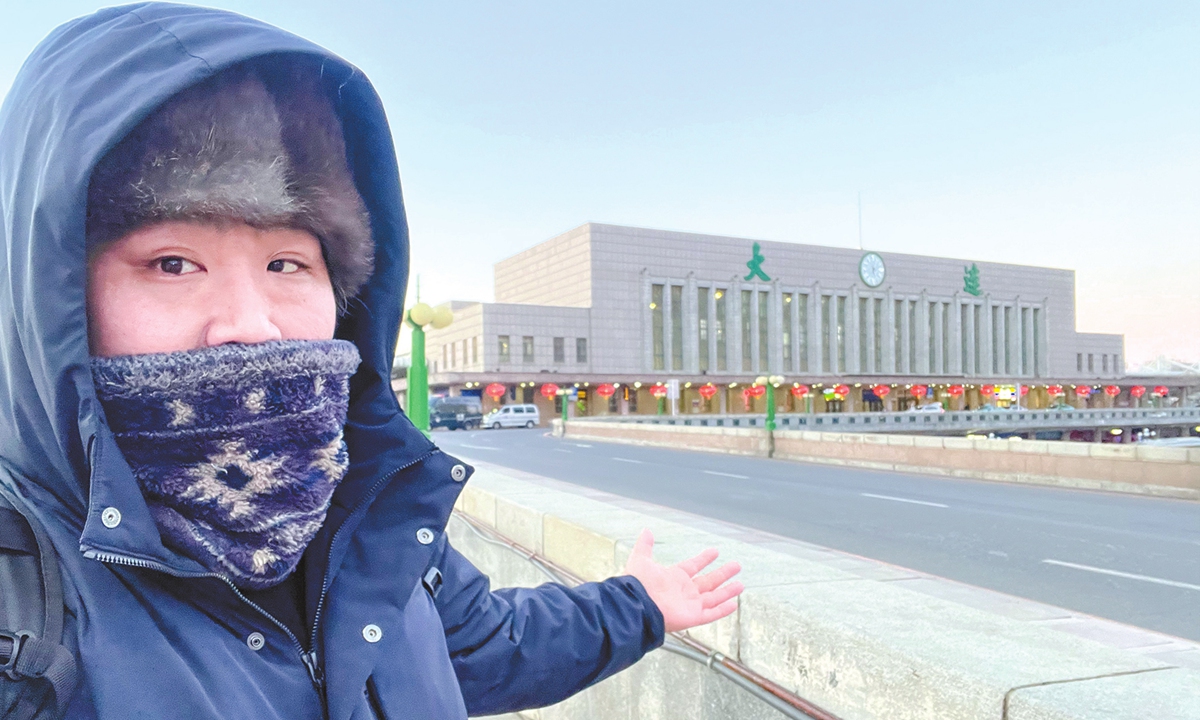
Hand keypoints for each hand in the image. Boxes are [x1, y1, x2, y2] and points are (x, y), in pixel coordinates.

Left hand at [623, 529, 742, 632]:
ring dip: (727, 591)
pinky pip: (711, 613)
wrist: (637, 604)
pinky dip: (723, 610)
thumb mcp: (641, 559)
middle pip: (708, 581)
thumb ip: (645, 546)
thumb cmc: (639, 584)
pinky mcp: (693, 617)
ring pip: (714, 597)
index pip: (693, 566)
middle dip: (723, 573)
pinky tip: (734, 604)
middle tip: (737, 565)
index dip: (704, 559)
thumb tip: (646, 530)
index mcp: (674, 577)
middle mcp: (684, 591)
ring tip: (741, 584)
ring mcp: (690, 604)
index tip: (715, 551)